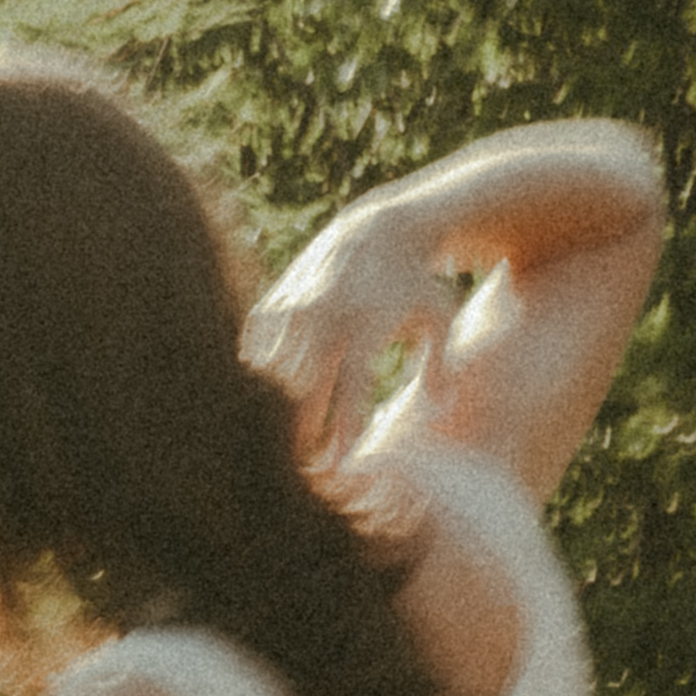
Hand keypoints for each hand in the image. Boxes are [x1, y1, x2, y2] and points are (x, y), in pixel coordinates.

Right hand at [242, 224, 436, 474]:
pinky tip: (266, 392)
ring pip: (272, 368)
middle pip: (303, 384)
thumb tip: (439, 408)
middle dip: (301, 429)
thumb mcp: (439, 318)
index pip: (350, 386)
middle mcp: (325, 314)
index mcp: (365, 324)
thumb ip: (440, 366)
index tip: (341, 459)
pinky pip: (255, 345)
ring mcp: (295, 304)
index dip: (343, 425)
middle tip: (306, 465)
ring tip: (281, 435)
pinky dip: (259, 370)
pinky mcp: (276, 298)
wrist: (376, 230)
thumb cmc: (414, 284)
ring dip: (275, 404)